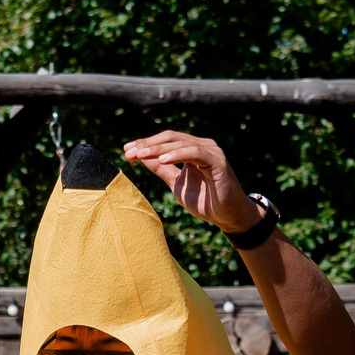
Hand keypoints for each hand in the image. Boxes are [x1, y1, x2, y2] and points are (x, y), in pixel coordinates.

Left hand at [121, 131, 258, 234]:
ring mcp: (211, 152)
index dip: (146, 144)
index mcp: (192, 150)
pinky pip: (195, 153)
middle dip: (148, 145)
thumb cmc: (205, 200)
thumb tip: (142, 158)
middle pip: (171, 138)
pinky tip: (162, 160)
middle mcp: (202, 146)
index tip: (127, 151)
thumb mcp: (177, 184)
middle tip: (129, 152)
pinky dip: (177, 154)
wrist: (227, 216)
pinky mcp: (218, 161)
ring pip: (180, 143)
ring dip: (158, 149)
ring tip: (140, 155)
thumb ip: (163, 170)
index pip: (166, 141)